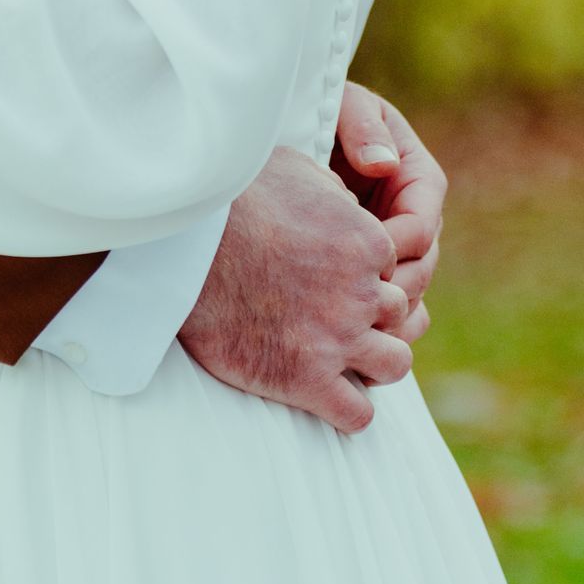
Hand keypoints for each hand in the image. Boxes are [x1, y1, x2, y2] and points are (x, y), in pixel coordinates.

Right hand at [178, 147, 412, 433]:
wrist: (184, 245)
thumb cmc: (232, 198)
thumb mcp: (296, 169)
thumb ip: (335, 191)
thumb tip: (349, 200)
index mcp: (366, 242)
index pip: (391, 268)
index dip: (365, 273)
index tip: (333, 276)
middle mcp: (361, 292)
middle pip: (399, 315)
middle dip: (373, 316)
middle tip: (336, 316)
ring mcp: (337, 338)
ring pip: (394, 364)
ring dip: (373, 361)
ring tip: (341, 358)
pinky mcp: (306, 378)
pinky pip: (357, 414)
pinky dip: (349, 410)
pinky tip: (327, 395)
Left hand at [332, 82, 444, 343]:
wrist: (292, 129)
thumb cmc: (321, 109)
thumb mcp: (343, 105)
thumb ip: (362, 128)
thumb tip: (382, 164)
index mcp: (417, 176)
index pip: (422, 223)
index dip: (397, 245)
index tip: (363, 259)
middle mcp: (414, 214)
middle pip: (421, 267)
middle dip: (393, 289)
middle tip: (355, 307)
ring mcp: (396, 244)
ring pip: (409, 293)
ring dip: (388, 315)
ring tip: (355, 331)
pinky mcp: (376, 266)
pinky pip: (392, 304)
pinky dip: (380, 325)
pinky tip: (354, 343)